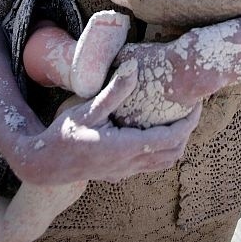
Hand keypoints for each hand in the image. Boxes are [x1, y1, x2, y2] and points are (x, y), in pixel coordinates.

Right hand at [10, 61, 201, 185]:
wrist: (44, 165)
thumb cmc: (65, 134)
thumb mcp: (87, 108)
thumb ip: (114, 91)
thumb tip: (133, 68)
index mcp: (126, 147)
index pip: (171, 138)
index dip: (189, 121)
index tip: (196, 103)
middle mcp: (130, 163)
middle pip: (174, 152)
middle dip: (187, 131)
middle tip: (192, 108)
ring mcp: (125, 172)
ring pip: (164, 162)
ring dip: (176, 142)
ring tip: (177, 119)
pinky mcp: (119, 174)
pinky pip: (151, 165)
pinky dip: (162, 150)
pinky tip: (153, 130)